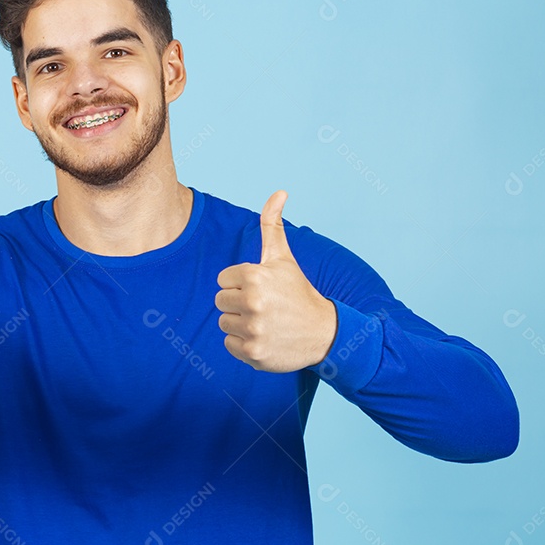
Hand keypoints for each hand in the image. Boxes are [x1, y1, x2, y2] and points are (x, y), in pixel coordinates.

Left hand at [215, 190, 337, 372]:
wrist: (324, 332)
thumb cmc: (298, 292)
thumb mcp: (283, 258)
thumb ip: (273, 224)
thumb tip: (279, 191)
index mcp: (254, 276)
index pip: (223, 280)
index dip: (241, 284)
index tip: (263, 289)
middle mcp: (252, 302)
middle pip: (220, 302)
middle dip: (238, 303)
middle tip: (264, 307)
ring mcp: (253, 329)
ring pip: (224, 323)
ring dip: (240, 324)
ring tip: (265, 322)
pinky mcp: (253, 353)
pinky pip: (229, 345)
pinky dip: (244, 344)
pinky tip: (265, 338)